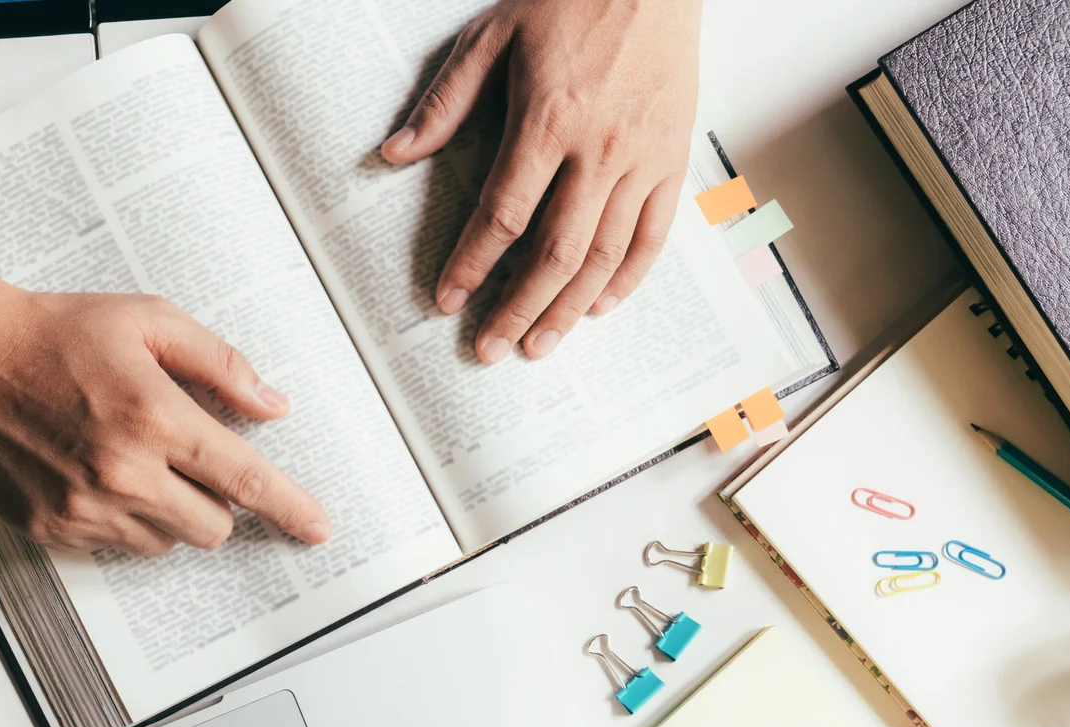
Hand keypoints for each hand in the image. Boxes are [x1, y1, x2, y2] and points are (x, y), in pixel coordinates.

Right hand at [0, 281, 331, 556]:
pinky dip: (122, 520)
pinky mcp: (49, 528)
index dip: (290, 508)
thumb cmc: (53, 332)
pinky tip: (94, 473)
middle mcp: (121, 472)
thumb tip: (271, 406)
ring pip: (165, 543)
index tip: (317, 528)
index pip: (245, 480)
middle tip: (188, 460)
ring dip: (168, 512)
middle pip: (212, 527)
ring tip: (131, 459)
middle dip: (217, 501)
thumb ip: (220, 365)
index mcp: (154, 418)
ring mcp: (82, 507)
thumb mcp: (150, 321)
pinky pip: (115, 547)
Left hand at [381, 0, 700, 362]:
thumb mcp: (494, 35)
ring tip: (538, 344)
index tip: (447, 300)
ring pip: (604, 256)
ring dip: (568, 309)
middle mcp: (599, 149)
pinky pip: (653, 235)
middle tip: (489, 348)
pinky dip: (627, 278)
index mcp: (548, 120)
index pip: (503, 214)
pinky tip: (600, 307)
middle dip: (517, 308)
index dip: (472, 264)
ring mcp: (643, 159)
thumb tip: (395, 153)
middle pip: (555, 253)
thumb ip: (446, 101)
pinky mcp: (674, 158)